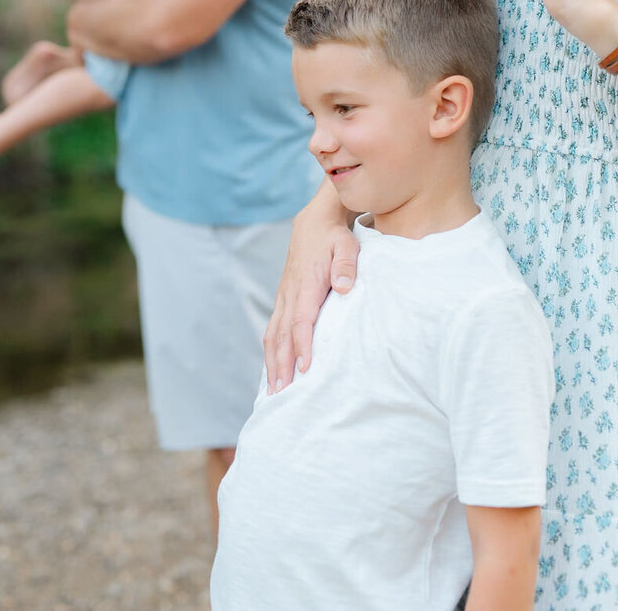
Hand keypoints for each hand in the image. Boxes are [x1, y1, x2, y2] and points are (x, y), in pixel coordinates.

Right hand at [263, 190, 358, 392]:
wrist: (314, 222)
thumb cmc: (334, 237)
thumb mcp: (347, 245)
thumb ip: (346, 266)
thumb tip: (345, 287)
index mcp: (306, 286)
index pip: (301, 321)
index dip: (302, 346)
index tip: (304, 370)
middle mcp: (290, 294)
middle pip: (282, 334)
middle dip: (280, 365)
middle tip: (281, 394)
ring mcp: (284, 297)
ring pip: (273, 334)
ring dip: (272, 362)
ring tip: (273, 390)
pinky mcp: (284, 298)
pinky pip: (273, 328)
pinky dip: (271, 350)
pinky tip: (273, 368)